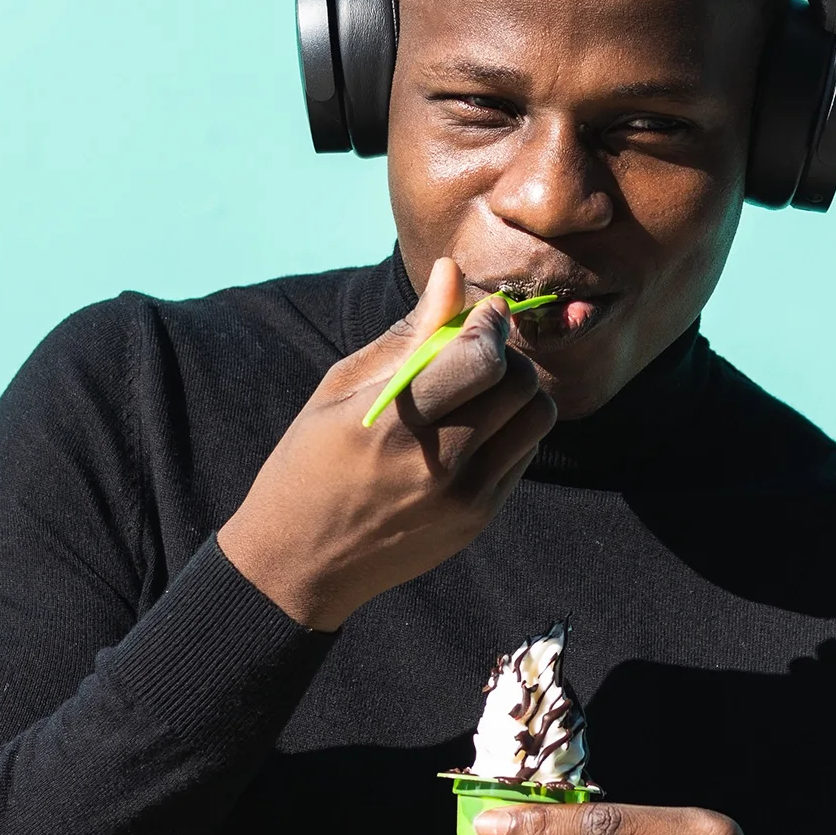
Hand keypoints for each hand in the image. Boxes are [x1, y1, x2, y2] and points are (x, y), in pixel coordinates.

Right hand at [217, 256, 556, 629]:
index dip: (492, 324)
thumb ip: (409, 333)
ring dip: (517, 393)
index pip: (482, 358)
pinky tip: (471, 431)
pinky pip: (525, 454)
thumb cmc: (309, 462)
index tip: (482, 314)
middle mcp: (437, 464)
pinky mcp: (478, 520)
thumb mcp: (341, 388)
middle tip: (478, 352)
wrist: (299, 563)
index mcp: (393, 423)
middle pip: (521, 384)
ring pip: (537, 419)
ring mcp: (464, 498)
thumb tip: (452, 272)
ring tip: (478, 392)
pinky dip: (510, 430)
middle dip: (507, 354)